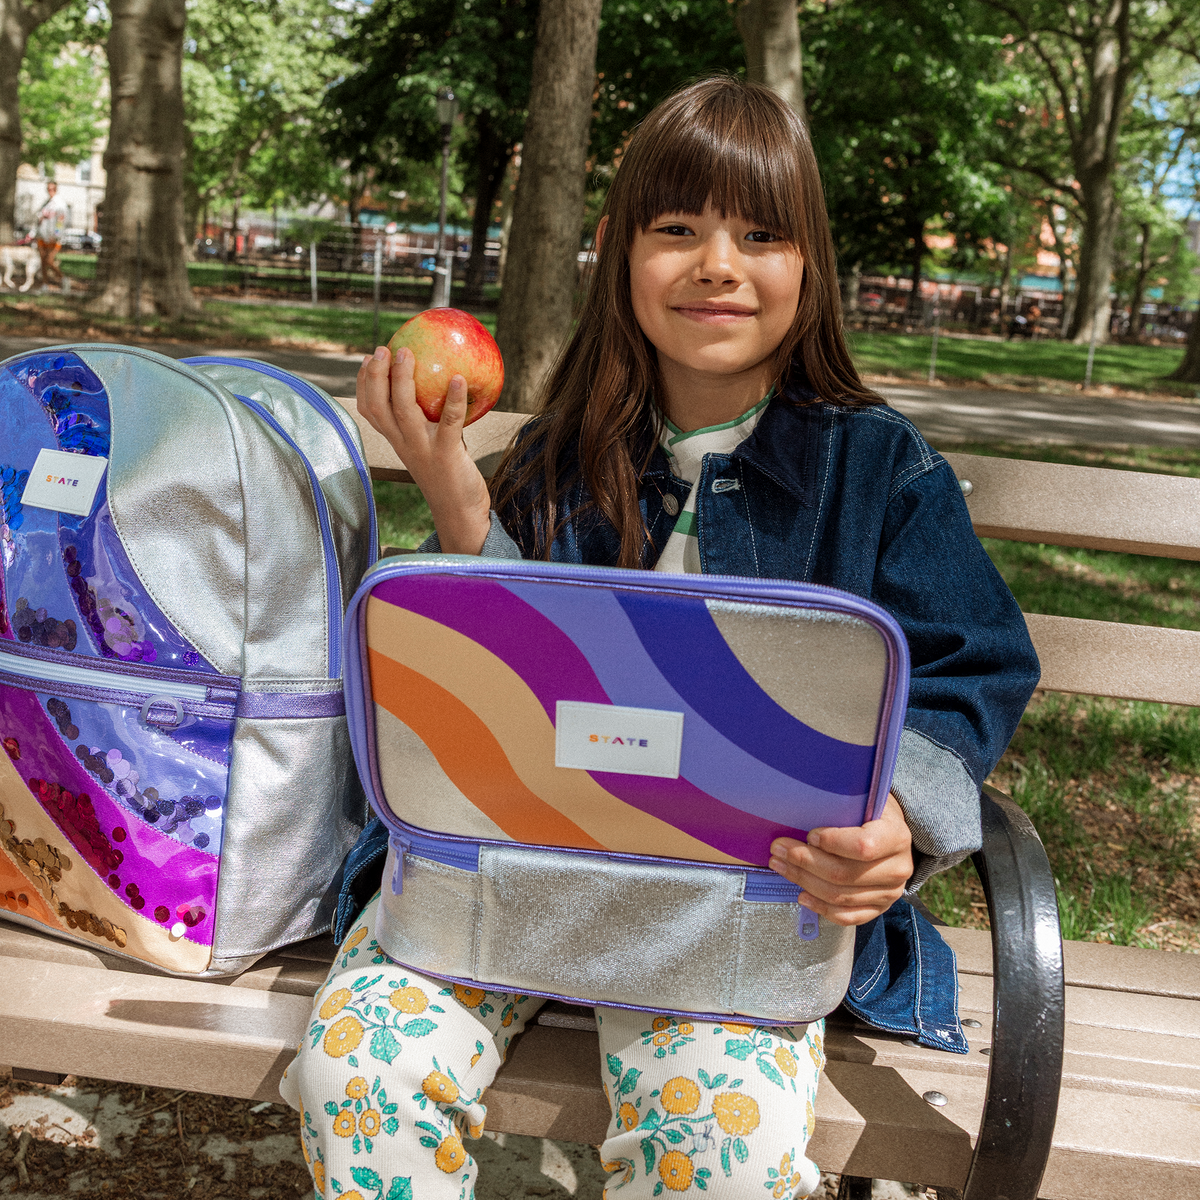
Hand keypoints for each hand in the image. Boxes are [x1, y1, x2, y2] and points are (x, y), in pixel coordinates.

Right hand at [357, 345, 491, 554]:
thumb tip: (444, 384)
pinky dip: (453, 399)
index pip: (369, 410)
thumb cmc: (450, 476)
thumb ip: (431, 422)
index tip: (367, 358)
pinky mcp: (447, 455)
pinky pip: (450, 422)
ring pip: (404, 410)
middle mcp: (404, 444)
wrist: (459, 513)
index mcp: (397, 441)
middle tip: (383, 349)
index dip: (363, 383)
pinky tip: (459, 378)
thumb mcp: (432, 446)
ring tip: (406, 353)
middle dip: (375, 375)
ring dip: (403, 379)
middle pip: (378, 406)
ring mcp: (423, 449)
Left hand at [768, 793, 913, 926]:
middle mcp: (898, 868)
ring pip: (840, 895)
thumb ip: (842, 805)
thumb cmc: (870, 813)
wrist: (892, 835)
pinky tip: (802, 895)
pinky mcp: (879, 908)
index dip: (833, 842)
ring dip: (804, 881)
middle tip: (778, 849)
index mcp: (896, 836)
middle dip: (805, 861)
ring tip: (780, 866)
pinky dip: (821, 907)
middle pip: (844, 873)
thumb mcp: (864, 800)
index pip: (863, 846)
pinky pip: (848, 916)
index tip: (810, 835)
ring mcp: (890, 893)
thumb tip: (802, 808)